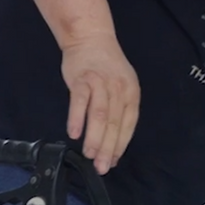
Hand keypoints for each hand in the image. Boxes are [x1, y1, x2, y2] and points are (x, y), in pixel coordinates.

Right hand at [61, 35, 139, 174]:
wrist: (90, 37)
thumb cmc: (105, 65)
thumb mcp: (120, 85)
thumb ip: (118, 110)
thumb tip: (113, 141)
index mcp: (131, 93)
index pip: (128, 124)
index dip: (121, 145)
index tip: (114, 161)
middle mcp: (119, 89)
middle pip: (114, 123)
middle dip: (108, 148)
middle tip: (102, 167)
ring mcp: (100, 83)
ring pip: (99, 115)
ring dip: (94, 137)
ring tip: (89, 155)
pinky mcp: (82, 79)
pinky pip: (80, 102)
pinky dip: (77, 118)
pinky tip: (74, 133)